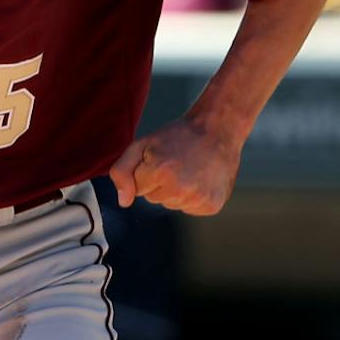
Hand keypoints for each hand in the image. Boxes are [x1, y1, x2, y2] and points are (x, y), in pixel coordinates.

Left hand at [108, 116, 242, 214]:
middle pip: (154, 199)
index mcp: (160, 172)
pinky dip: (192, 197)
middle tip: (176, 162)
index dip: (147, 171)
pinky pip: (188, 209)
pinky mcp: (211, 206)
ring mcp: (198, 200)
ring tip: (190, 169)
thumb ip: (122, 172)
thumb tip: (124, 202)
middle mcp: (180, 190)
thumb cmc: (177, 136)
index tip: (161, 158)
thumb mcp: (142, 144)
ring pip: (171, 205)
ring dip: (176, 191)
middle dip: (160, 182)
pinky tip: (200, 179)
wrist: (217, 130)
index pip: (137, 188)